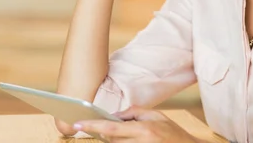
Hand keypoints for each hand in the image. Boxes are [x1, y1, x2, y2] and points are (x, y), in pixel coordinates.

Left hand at [74, 106, 201, 142]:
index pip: (111, 128)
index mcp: (144, 130)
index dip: (92, 126)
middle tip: (105, 128)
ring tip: (130, 135)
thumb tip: (115, 115)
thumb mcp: (157, 116)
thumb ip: (135, 113)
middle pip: (111, 141)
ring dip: (115, 141)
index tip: (78, 124)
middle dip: (105, 135)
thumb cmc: (174, 134)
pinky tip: (128, 139)